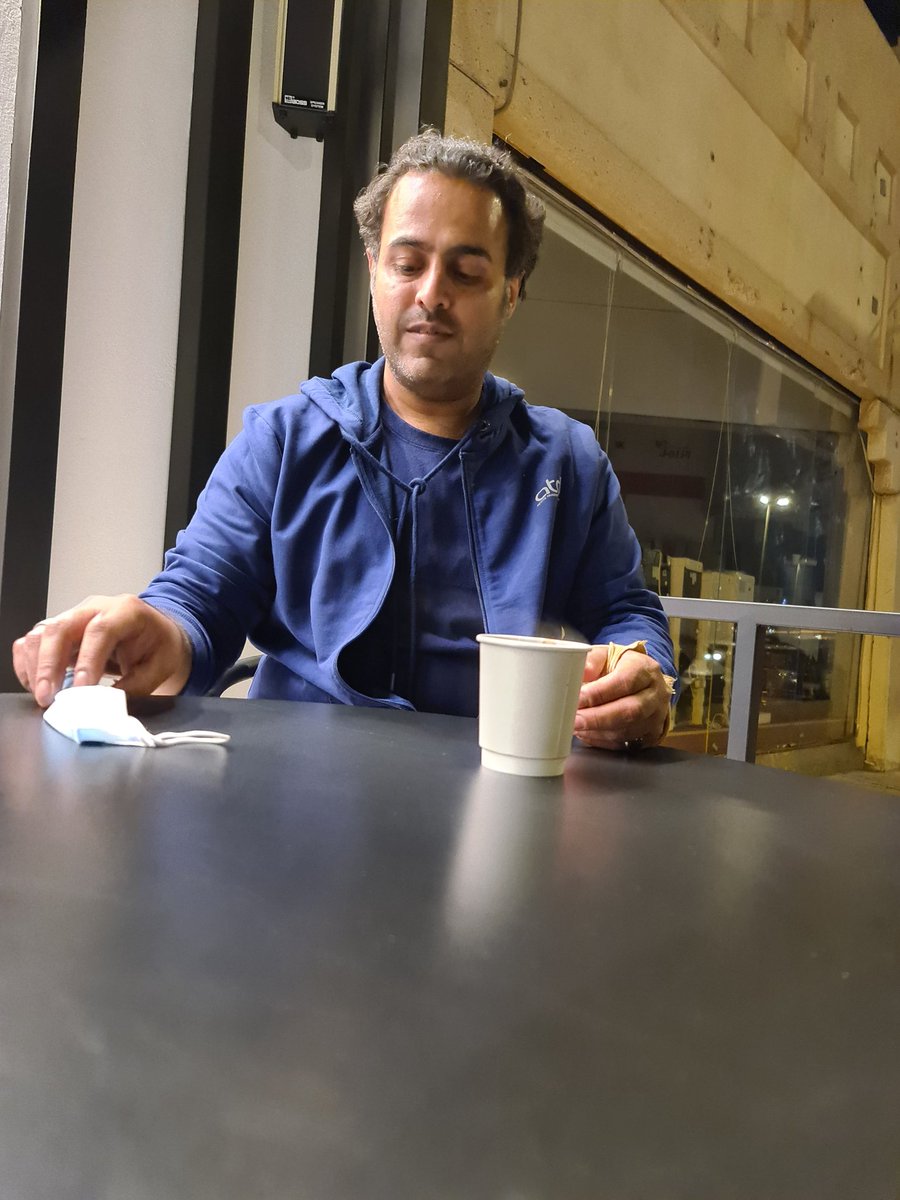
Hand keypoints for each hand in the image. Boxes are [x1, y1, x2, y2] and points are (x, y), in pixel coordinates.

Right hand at [12, 594, 191, 707]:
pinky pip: (33, 640)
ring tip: (42, 695)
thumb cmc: (160, 646)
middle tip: (48, 697)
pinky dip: (28, 663)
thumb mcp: (159, 667)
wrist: (158, 632)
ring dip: (35, 666)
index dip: (86, 660)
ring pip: (41, 633)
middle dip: (49, 665)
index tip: (79, 689)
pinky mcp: (61, 629)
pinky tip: (35, 684)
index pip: (99, 630)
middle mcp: (94, 609)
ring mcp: (74, 616)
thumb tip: (104, 706)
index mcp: (126, 611)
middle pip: (60, 627)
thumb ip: (134, 685)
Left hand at [573, 645, 670, 751]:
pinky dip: (602, 740)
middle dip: (597, 719)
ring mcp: (655, 717)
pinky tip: (586, 732)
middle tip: (574, 720)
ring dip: (597, 731)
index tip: (577, 699)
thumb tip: (582, 670)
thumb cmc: (621, 666)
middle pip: (629, 711)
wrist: (642, 680)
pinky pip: (625, 743)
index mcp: (646, 670)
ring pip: (626, 731)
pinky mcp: (650, 735)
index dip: (599, 693)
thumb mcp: (607, 654)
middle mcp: (656, 695)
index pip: (624, 682)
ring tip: (576, 726)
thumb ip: (593, 660)